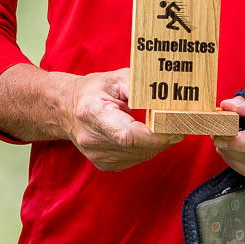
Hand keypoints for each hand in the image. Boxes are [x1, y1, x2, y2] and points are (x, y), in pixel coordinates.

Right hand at [56, 68, 178, 172]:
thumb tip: (163, 101)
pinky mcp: (105, 164)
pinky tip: (145, 134)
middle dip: (164, 136)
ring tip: (160, 124)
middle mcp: (92, 139)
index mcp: (91, 113)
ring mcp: (97, 155)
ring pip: (142, 155)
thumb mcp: (115, 79)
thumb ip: (139, 87)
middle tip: (178, 122)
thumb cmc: (93, 91)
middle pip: (139, 147)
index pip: (127, 135)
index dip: (155, 135)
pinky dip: (147, 147)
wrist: (66, 109)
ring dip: (158, 142)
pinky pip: (137, 158)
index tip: (175, 126)